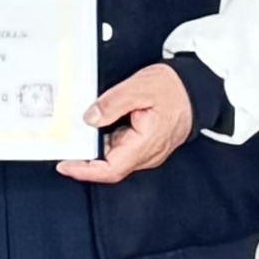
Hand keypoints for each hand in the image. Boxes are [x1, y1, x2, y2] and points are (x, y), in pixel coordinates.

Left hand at [61, 62, 194, 185]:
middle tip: (62, 146)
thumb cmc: (173, 88)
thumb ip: (113, 103)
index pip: (111, 169)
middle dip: (84, 160)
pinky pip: (120, 149)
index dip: (85, 171)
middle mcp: (147, 154)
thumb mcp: (140, 87)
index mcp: (146, 144)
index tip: (65, 164)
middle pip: (109, 166)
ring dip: (93, 150)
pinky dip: (103, 142)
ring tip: (72, 136)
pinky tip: (92, 130)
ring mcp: (147, 151)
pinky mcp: (145, 145)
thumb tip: (90, 118)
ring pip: (114, 158)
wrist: (197, 89)